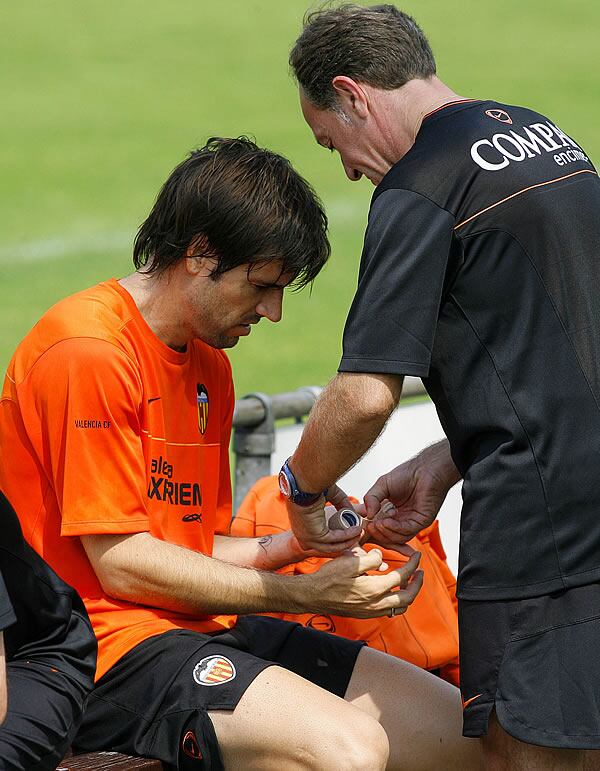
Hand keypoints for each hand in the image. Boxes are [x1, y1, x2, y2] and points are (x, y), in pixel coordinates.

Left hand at [286, 483, 360, 554]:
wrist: (304, 484)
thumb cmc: (312, 486)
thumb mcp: (329, 497)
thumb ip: (340, 504)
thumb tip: (352, 513)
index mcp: (302, 528)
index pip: (318, 541)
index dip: (334, 540)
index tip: (348, 533)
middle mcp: (303, 536)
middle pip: (327, 546)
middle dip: (344, 542)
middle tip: (357, 535)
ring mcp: (308, 538)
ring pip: (332, 546)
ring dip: (348, 541)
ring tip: (359, 533)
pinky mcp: (315, 536)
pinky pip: (335, 539)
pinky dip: (348, 535)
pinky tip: (357, 530)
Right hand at [301, 547, 422, 618]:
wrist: (313, 595)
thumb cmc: (329, 578)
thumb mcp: (350, 561)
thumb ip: (370, 558)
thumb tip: (381, 557)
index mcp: (375, 589)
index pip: (402, 577)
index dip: (412, 565)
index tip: (416, 556)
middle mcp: (376, 604)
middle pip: (407, 597)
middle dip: (417, 584)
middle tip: (419, 572)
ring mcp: (370, 611)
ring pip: (399, 607)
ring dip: (408, 594)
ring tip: (408, 582)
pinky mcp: (365, 613)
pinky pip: (388, 611)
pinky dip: (396, 601)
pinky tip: (391, 591)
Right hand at [363, 440, 459, 547]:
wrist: (424, 469)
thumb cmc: (406, 474)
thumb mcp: (381, 485)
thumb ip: (371, 498)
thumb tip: (368, 516)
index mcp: (391, 513)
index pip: (379, 528)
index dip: (371, 529)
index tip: (362, 524)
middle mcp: (401, 519)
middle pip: (387, 536)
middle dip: (377, 533)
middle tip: (369, 526)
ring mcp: (411, 522)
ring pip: (396, 538)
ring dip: (385, 532)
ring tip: (377, 523)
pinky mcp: (421, 522)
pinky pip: (406, 531)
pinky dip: (394, 529)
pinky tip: (387, 521)